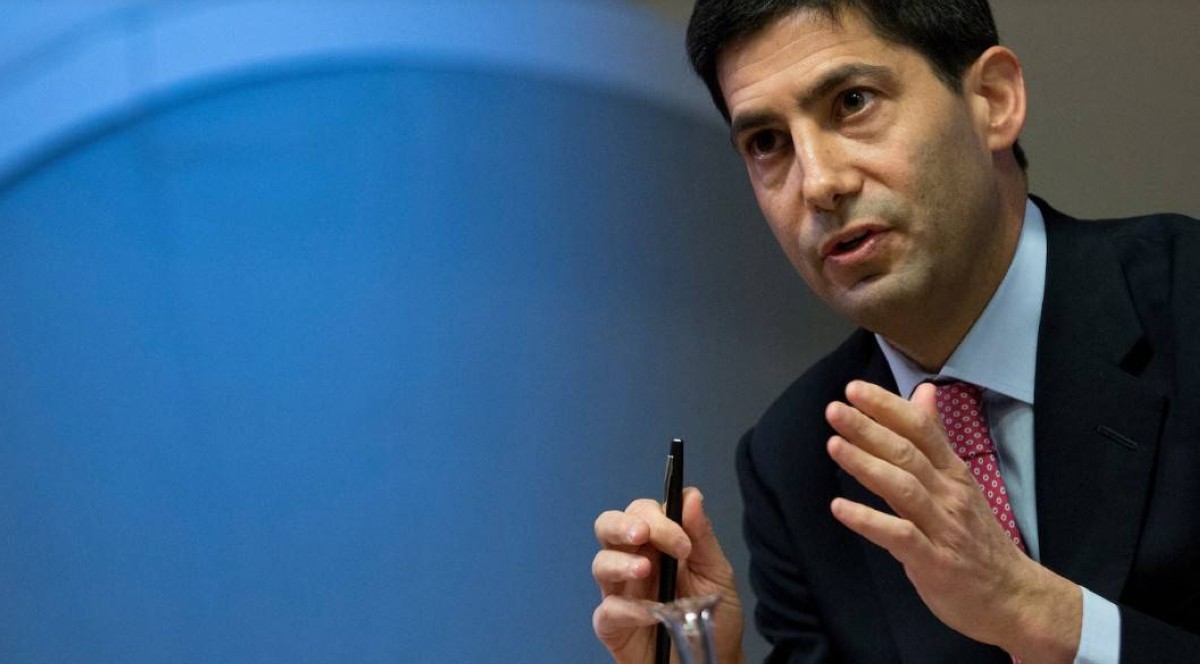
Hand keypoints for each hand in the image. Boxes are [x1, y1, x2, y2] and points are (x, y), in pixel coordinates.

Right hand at [592, 488, 744, 662]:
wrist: (714, 661)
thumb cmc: (713, 617)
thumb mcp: (716, 574)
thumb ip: (702, 536)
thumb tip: (691, 495)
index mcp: (658, 544)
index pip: (643, 512)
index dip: (659, 518)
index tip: (683, 542)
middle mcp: (634, 562)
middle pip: (608, 526)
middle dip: (621, 524)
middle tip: (643, 534)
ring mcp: (621, 593)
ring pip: (600, 563)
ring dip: (620, 562)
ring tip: (645, 572)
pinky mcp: (613, 626)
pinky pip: (606, 610)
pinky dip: (626, 609)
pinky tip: (650, 614)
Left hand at [825, 381, 1080, 662]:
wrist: (1014, 596)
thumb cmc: (977, 538)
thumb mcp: (959, 481)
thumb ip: (935, 439)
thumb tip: (923, 392)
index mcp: (953, 472)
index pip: (921, 429)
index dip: (888, 407)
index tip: (854, 389)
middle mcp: (949, 494)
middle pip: (907, 453)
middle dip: (869, 428)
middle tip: (834, 409)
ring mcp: (943, 527)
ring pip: (903, 488)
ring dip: (867, 464)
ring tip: (834, 445)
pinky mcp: (934, 562)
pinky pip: (899, 536)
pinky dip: (868, 520)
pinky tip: (839, 508)